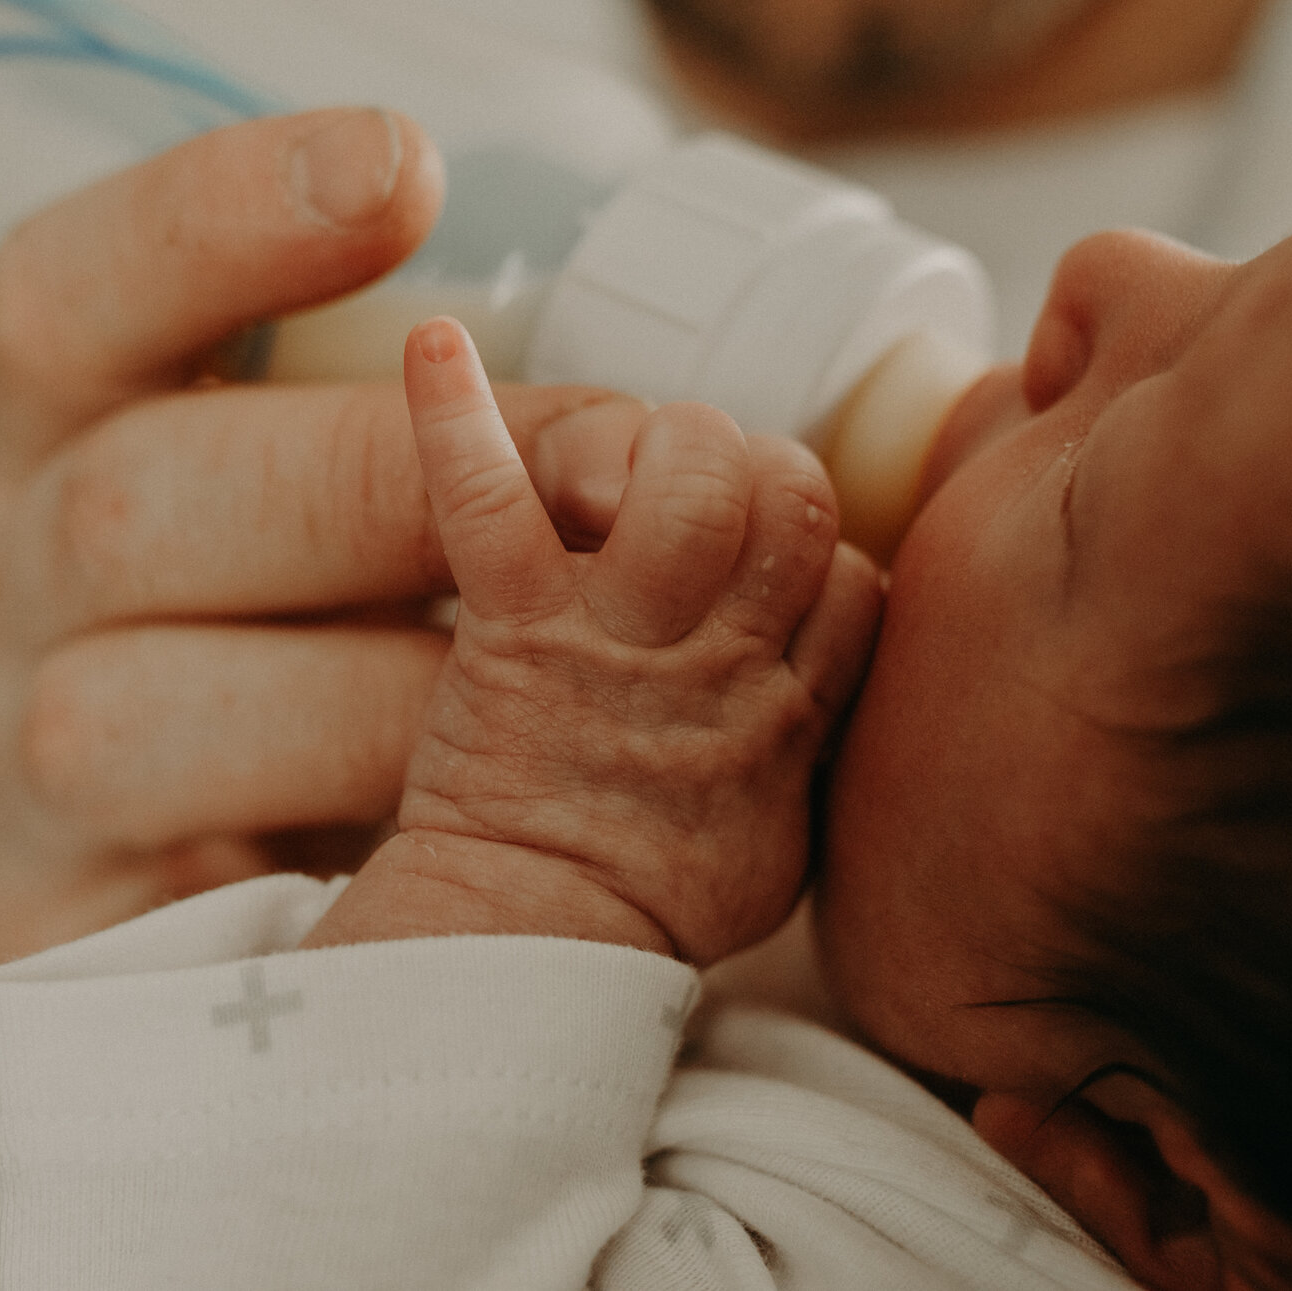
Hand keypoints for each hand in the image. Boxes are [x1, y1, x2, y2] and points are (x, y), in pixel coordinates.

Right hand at [0, 111, 630, 1115]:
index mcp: (63, 431)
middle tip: (613, 478)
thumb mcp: (335, 502)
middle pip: (123, 496)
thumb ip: (437, 424)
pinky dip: (351, 836)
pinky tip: (480, 815)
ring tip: (562, 688)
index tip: (406, 166)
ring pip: (124, 702)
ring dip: (385, 690)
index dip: (215, 217)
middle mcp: (2, 576)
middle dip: (384, 482)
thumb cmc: (309, 652)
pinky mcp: (34, 922)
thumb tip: (681, 374)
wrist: (180, 918)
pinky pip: (172, 881)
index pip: (66, 292)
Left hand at [304, 318, 882, 965]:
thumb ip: (817, 728)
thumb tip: (832, 653)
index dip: (816, 559)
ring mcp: (619, 639)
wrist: (530, 948)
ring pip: (692, 479)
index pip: (858, 577)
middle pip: (792, 497)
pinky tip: (433, 344)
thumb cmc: (645, 890)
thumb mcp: (785, 829)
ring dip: (664, 445)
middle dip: (755, 470)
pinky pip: (494, 502)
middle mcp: (719, 659)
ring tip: (623, 473)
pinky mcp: (516, 633)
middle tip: (693, 506)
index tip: (762, 581)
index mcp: (790, 707)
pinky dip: (458, 417)